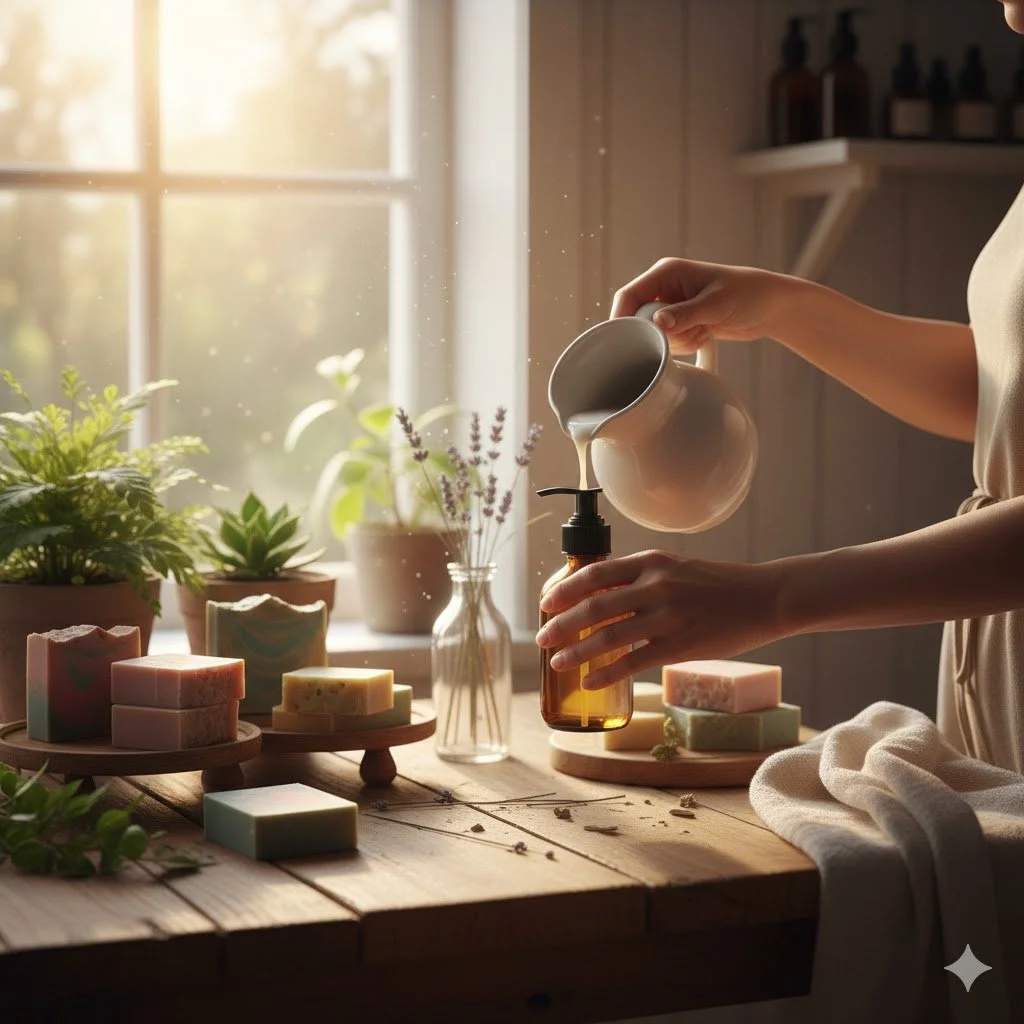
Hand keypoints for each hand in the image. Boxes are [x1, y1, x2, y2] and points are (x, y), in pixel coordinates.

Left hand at [535, 550, 782, 689]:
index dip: (565, 590)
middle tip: (542, 639)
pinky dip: (605, 672)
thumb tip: (600, 595)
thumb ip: (641, 578)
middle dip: (561, 625)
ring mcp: (667, 618)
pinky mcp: (679, 646)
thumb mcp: (675, 568)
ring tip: (558, 663)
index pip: (595, 575)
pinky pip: (632, 662)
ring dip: (576, 652)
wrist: (764, 598)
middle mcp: (655, 586)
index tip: (546, 604)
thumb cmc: (718, 584)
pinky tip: (589, 680)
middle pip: (594, 607)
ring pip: (608, 636)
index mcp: (651, 562)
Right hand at [611, 257, 791, 353]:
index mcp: (666, 272)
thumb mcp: (716, 304)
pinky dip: (685, 345)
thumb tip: (658, 323)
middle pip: (638, 320)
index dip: (622, 319)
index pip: (628, 296)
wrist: (770, 306)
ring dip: (676, 342)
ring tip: (702, 331)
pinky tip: (705, 335)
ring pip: (654, 335)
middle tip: (687, 333)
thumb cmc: (748, 294)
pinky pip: (668, 342)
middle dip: (660, 334)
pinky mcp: (681, 322)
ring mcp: (672, 307)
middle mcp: (664, 288)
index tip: (625, 342)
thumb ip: (686, 314)